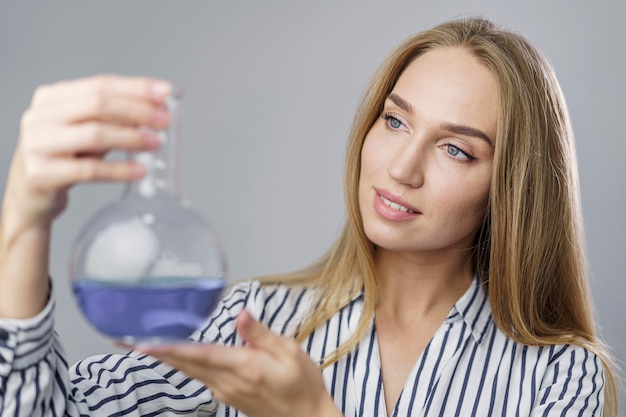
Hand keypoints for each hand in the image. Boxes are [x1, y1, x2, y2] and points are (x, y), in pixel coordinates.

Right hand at [0, 75, 171, 318]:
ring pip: (94, 134)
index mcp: (50, 98)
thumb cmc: (64, 158)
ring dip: (131, 137)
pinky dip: (119, 169)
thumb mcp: (86, 131)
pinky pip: (90, 169)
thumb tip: (156, 108)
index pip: (99, 84)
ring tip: (156, 142)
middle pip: (97, 104)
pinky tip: (140, 170)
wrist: (31, 198)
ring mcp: (37, 145)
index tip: (165, 92)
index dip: (136, 88)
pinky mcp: (42, 174)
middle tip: (164, 120)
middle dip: (137, 110)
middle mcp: (39, 117)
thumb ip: (114, 118)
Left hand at [135, 310, 341, 416]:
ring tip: (141, 345)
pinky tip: (175, 354)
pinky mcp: (227, 394)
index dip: (169, 348)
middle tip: (123, 341)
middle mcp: (228, 382)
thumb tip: (240, 314)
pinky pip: (198, 376)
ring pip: (189, 371)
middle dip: (154, 352)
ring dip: (165, 357)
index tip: (143, 343)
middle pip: (184, 364)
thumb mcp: (291, 353)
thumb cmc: (303, 386)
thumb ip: (261, 334)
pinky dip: (182, 363)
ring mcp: (225, 391)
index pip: (199, 355)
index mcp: (244, 368)